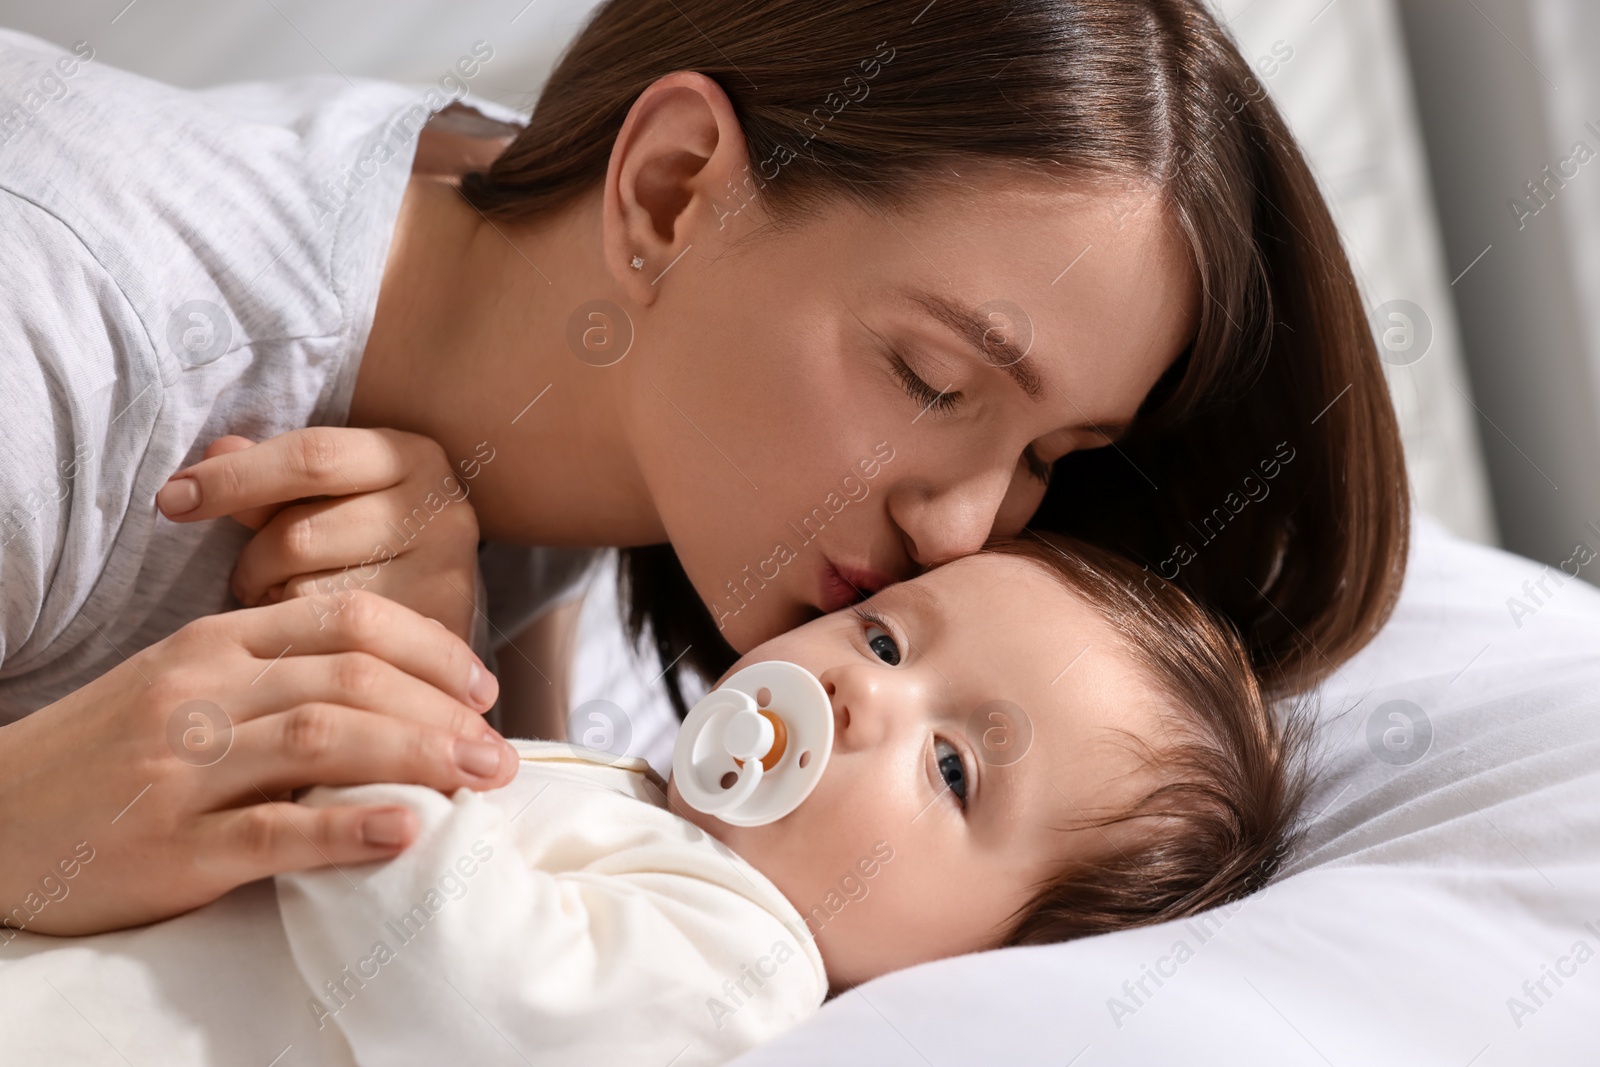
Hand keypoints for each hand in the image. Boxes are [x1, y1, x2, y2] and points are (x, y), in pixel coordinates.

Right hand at [0, 591, 515, 935]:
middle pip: (352, 679)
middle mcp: (201, 695)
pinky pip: (272, 832)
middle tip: (502, 751)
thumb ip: (273, 667)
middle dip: (444, 712)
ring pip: (325, 741)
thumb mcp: (181, 681)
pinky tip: (406, 832)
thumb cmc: (106, 752)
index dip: (431, 648)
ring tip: (481, 782)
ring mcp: (182, 770)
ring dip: (420, 758)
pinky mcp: (168, 848)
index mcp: (213, 645)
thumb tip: (392, 678)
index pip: (346, 619)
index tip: (482, 686)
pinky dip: (346, 830)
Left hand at [157, 427, 484, 643]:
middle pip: (301, 534)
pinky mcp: (433, 640)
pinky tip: (310, 637)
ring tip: (287, 602)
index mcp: (415, 457)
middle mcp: (444, 512)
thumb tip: (218, 448)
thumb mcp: (324, 495)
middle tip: (251, 577)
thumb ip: (268, 476)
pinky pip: (329, 647)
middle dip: (255, 560)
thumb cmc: (362, 543)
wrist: (436, 629)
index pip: (312, 456)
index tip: (171, 500)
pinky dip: (301, 642)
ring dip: (276, 603)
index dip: (232, 478)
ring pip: (309, 594)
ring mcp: (445, 580)